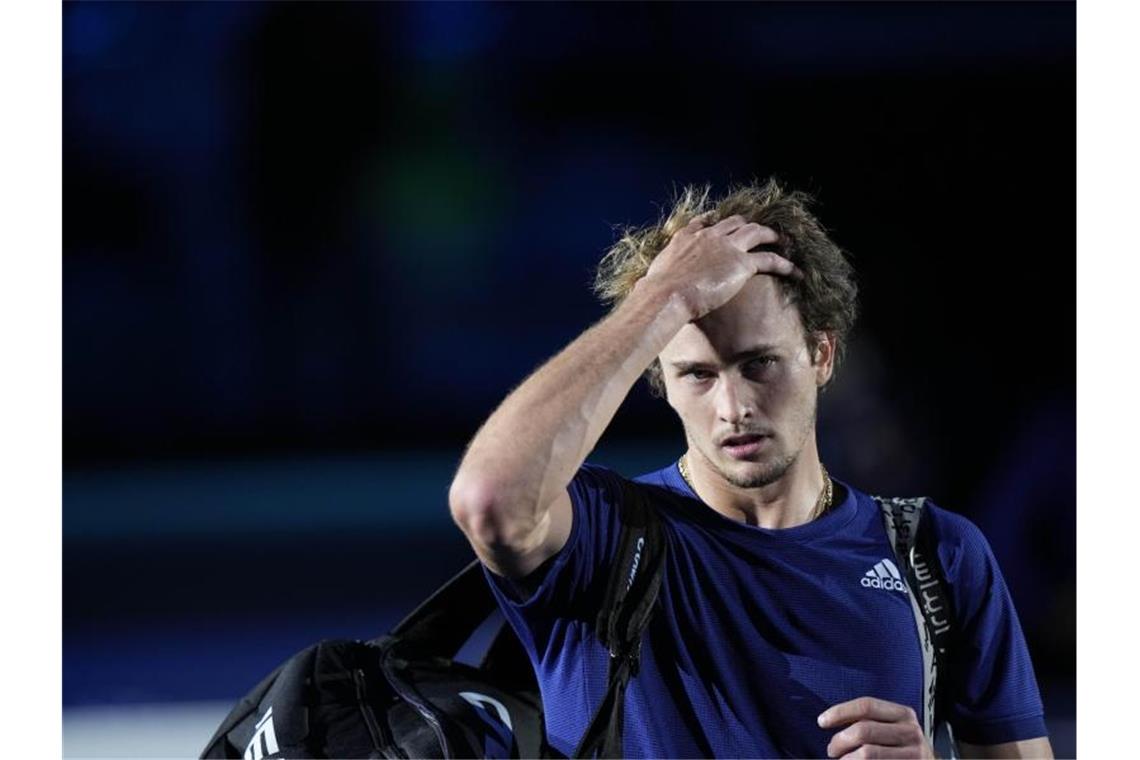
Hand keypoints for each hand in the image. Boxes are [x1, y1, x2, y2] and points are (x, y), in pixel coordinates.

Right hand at [640, 213, 799, 321]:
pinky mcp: (741, 263)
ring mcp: (727, 247)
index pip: (704, 222)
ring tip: (784, 241)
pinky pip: (770, 259)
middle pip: (735, 223)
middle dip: (749, 225)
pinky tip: (795, 271)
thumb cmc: (655, 292)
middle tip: (759, 230)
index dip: (716, 221)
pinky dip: (785, 264)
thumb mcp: (653, 279)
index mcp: (686, 238)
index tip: (721, 220)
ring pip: (756, 232)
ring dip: (771, 236)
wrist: (666, 294)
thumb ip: (654, 281)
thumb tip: (645, 293)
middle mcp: (709, 236)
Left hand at [817, 697, 933, 758]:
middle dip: (840, 741)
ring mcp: (913, 754)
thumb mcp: (892, 727)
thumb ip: (869, 721)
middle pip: (864, 730)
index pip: (866, 705)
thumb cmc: (902, 747)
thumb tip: (830, 719)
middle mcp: (911, 732)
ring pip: (867, 754)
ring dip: (847, 759)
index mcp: (903, 714)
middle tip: (832, 749)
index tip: (822, 721)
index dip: (840, 712)